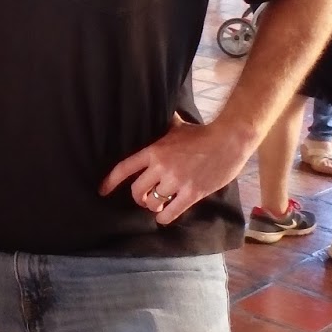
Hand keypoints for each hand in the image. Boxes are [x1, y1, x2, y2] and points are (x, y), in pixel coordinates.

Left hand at [100, 117, 251, 225]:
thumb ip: (164, 126)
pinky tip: (164, 217)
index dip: (110, 182)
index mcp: (154, 151)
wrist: (229, 140)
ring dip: (153, 207)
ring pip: (152, 202)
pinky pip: (171, 212)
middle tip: (145, 199)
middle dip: (139, 197)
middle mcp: (161, 167)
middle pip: (137, 191)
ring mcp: (176, 181)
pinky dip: (164, 217)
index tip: (102, 191)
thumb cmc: (203, 133)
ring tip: (157, 206)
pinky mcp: (192, 193)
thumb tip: (157, 113)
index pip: (124, 168)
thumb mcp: (177, 126)